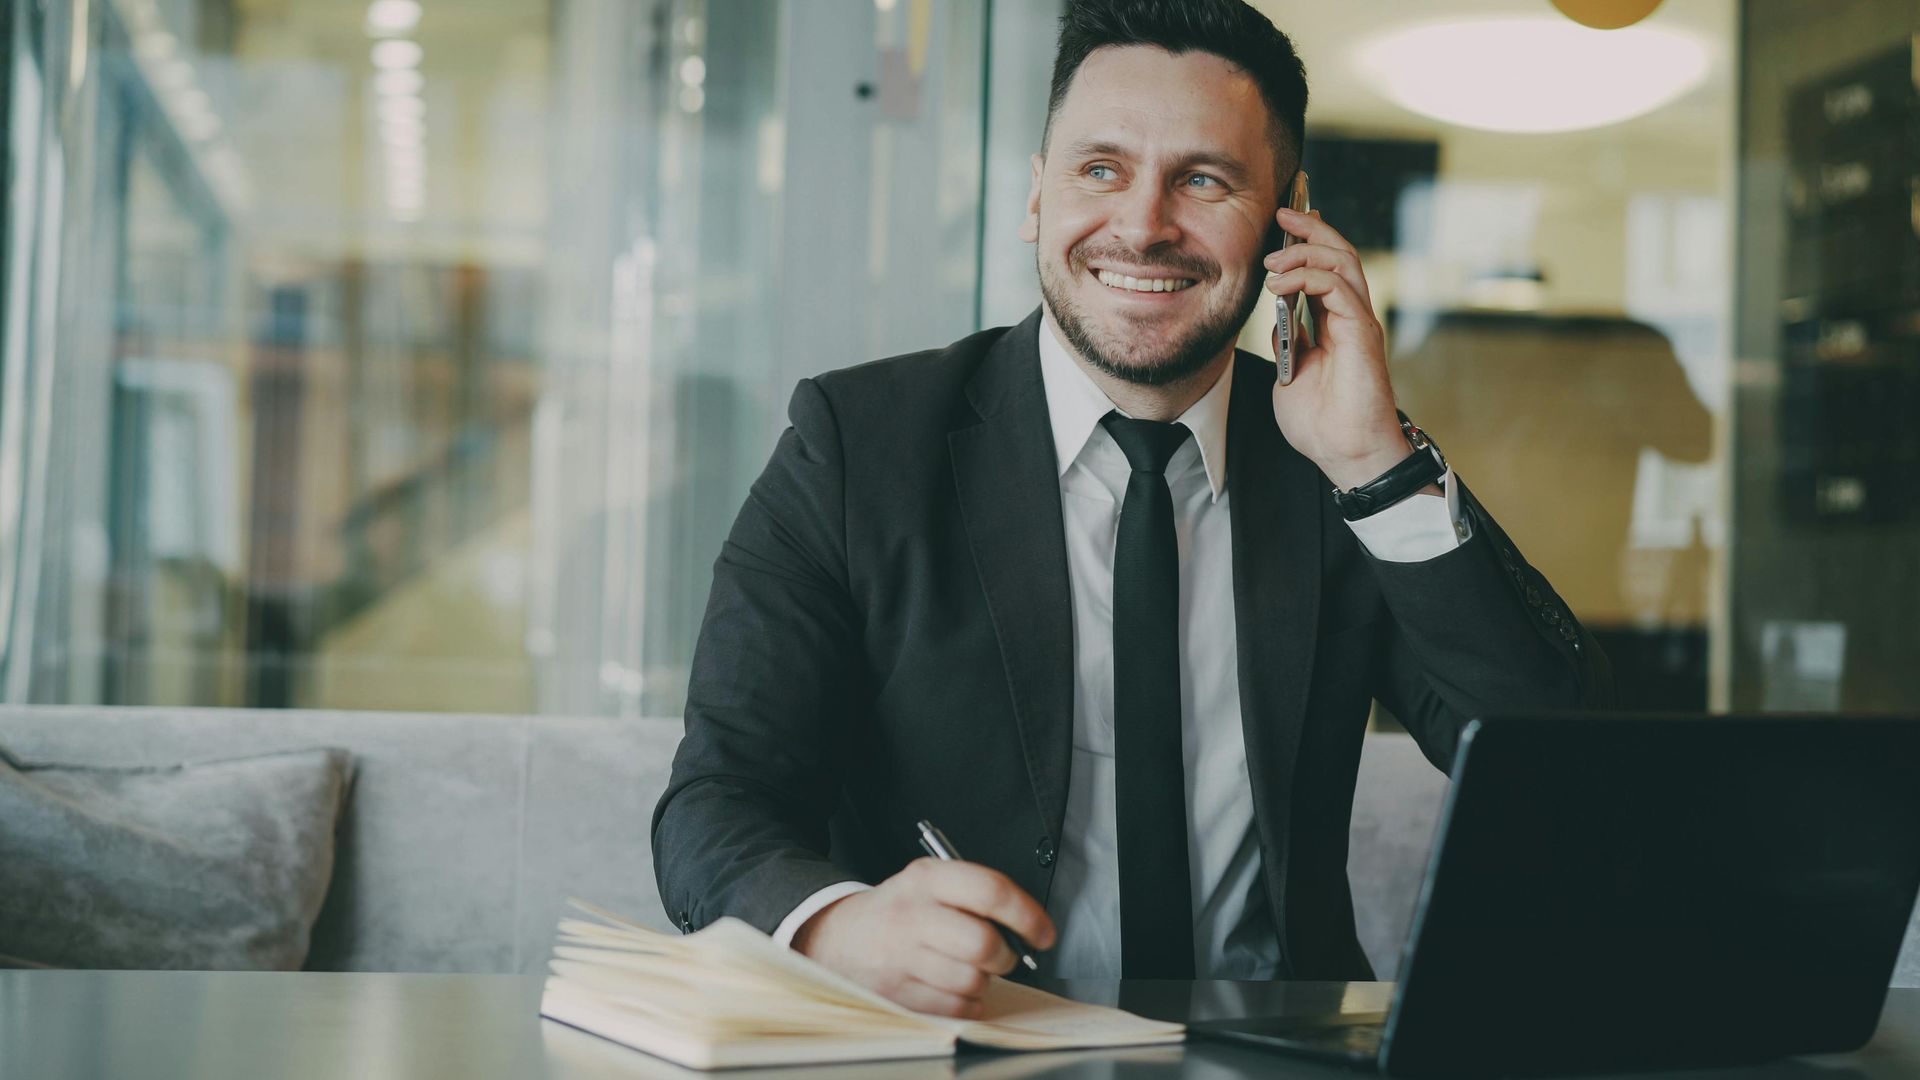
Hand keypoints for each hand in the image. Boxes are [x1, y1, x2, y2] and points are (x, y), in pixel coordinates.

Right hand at [791, 857, 1056, 1018]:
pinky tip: (953, 988)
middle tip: (1002, 955)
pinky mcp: (897, 993)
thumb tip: (1029, 927)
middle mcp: (912, 915)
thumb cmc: (898, 912)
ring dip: (983, 981)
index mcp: (927, 879)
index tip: (1043, 933)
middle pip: (984, 943)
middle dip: (1005, 956)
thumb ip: (976, 896)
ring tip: (968, 969)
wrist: (837, 938)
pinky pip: (955, 1007)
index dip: (1028, 915)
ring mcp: (901, 957)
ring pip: (972, 980)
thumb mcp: (929, 884)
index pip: (991, 891)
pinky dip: (967, 1003)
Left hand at [1263, 208, 1409, 490]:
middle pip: (1339, 253)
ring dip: (1307, 248)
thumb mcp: (1291, 373)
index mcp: (1335, 324)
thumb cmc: (1322, 424)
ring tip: (1273, 255)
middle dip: (1311, 228)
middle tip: (1282, 213)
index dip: (1306, 242)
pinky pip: (1338, 288)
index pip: (1326, 268)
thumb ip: (1288, 342)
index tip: (1279, 225)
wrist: (1346, 455)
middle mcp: (1351, 316)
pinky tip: (1280, 282)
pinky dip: (1308, 276)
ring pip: (1343, 262)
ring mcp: (1359, 322)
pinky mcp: (1362, 332)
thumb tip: (1278, 317)